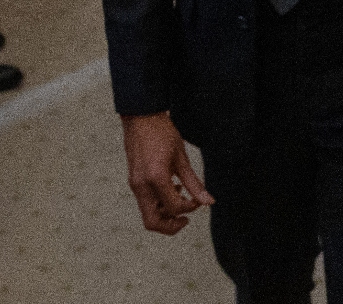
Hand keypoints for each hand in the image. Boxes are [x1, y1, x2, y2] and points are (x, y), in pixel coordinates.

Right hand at [120, 112, 212, 233]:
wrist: (141, 116)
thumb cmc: (162, 132)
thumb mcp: (181, 158)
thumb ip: (194, 183)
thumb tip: (208, 202)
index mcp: (156, 178)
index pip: (174, 208)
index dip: (190, 208)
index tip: (198, 201)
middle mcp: (141, 185)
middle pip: (152, 222)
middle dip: (171, 227)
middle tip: (186, 219)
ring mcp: (135, 184)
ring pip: (147, 214)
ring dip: (165, 215)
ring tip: (181, 200)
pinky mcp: (134, 181)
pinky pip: (145, 202)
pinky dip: (158, 204)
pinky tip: (172, 190)